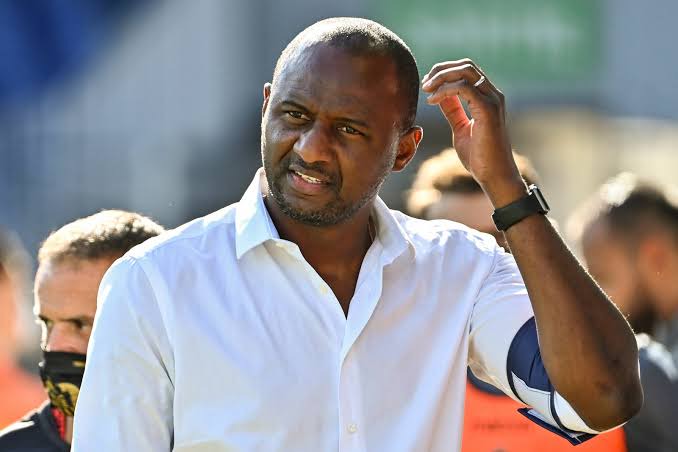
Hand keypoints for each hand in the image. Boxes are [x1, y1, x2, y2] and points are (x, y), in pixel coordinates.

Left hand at [421, 59, 524, 204]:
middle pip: (466, 66)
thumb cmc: (479, 157)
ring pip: (465, 72)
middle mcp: (493, 95)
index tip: (427, 84)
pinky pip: (464, 88)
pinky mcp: (488, 110)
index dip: (444, 72)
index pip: (467, 71)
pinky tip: (432, 101)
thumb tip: (439, 96)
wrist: (494, 175)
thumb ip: (452, 111)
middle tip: (424, 84)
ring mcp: (493, 100)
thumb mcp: (460, 128)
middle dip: (441, 70)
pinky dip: (445, 91)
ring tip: (426, 90)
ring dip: (441, 77)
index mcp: (487, 98)